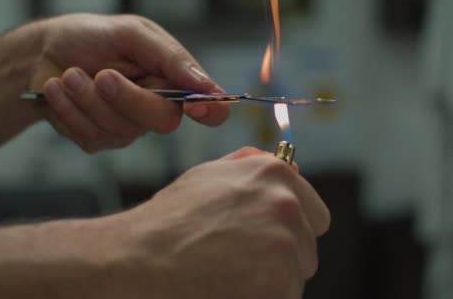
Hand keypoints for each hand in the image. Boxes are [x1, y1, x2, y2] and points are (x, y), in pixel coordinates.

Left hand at [28, 13, 229, 152]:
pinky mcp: (99, 140)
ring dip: (87, 98)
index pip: (210, 109)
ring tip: (69, 74)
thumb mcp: (131, 32)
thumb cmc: (92, 36)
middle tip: (101, 75)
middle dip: (128, 98)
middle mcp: (157, 107)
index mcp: (174, 80)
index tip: (195, 107)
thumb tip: (206, 85)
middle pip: (163, 121)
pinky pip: (91, 137)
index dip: (211, 112)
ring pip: (121, 130)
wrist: (42, 52)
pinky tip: (58, 90)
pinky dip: (69, 110)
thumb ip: (169, 56)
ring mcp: (129, 128)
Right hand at [99, 147, 329, 298]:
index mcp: (273, 174)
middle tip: (242, 260)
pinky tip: (231, 289)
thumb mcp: (210, 175)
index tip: (268, 240)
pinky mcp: (278, 283)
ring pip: (298, 274)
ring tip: (230, 274)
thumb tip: (292, 167)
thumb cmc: (170, 220)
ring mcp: (284, 244)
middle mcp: (286, 204)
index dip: (292, 230)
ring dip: (273, 279)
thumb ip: (253, 167)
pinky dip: (264, 298)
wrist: (138, 259)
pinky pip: (285, 297)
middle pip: (307, 245)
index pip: (315, 213)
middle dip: (284, 255)